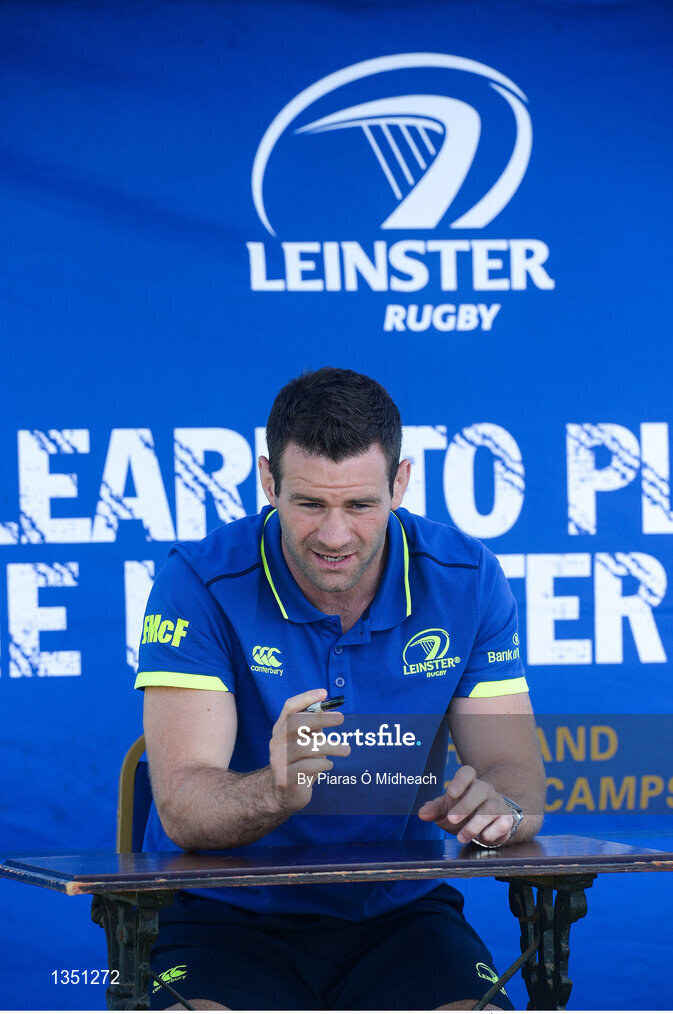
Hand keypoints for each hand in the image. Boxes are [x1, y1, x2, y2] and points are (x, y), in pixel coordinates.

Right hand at [268, 688, 350, 812]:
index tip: (324, 693)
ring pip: (305, 747)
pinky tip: (329, 764)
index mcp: (281, 729)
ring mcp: (279, 760)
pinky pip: (308, 767)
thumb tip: (332, 711)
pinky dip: (323, 763)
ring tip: (346, 749)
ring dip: (330, 746)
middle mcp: (277, 742)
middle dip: (320, 718)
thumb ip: (314, 727)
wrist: (282, 793)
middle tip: (341, 718)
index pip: (289, 707)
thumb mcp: (305, 741)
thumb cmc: (299, 761)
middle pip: (295, 723)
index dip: (306, 698)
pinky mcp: (285, 778)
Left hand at [417, 764, 513, 845]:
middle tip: (452, 820)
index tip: (451, 794)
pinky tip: (483, 837)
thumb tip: (421, 813)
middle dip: (465, 805)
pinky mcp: (506, 820)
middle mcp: (485, 790)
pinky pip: (503, 823)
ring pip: (491, 808)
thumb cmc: (463, 812)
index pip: (467, 772)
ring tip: (461, 837)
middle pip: (480, 789)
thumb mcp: (446, 809)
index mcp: (469, 783)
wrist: (487, 824)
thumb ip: (434, 809)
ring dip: (475, 824)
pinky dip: (492, 832)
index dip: (460, 780)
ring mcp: (497, 804)